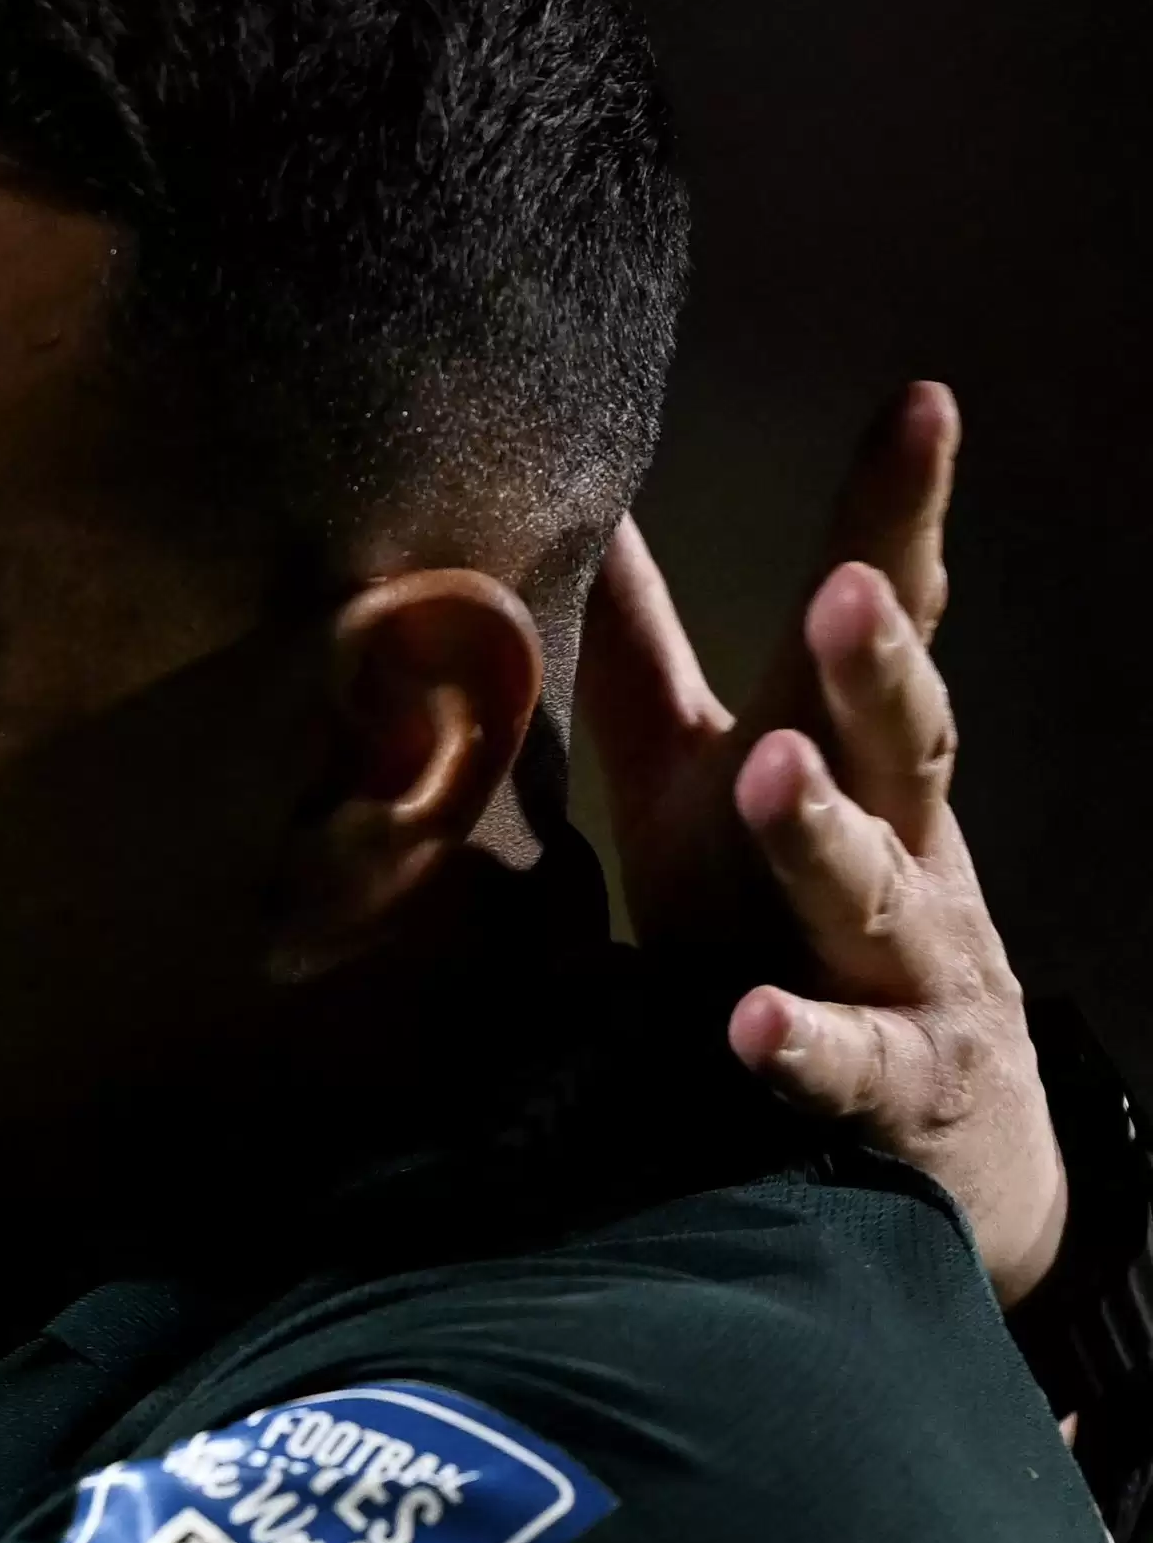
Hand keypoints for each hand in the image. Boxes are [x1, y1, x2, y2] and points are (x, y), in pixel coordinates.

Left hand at [583, 385, 1067, 1304]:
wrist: (942, 1140)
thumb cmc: (782, 929)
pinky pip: (844, 1065)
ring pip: (874, 892)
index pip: (881, 624)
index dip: (898, 515)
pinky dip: (799, 1043)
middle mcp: (904, 848)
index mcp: (851, 763)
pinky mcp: (891, 1091)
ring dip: (825, 835)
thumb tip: (601, 526)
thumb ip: (656, 665)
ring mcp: (908, 970)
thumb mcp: (713, 787)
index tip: (921, 402)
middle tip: (843, 585)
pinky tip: (748, 1023)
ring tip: (777, 775)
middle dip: (875, 660)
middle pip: (901, 738)